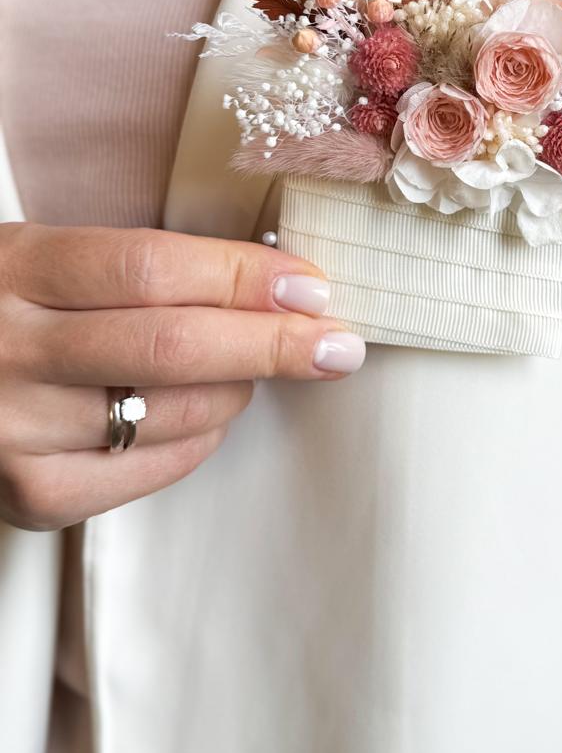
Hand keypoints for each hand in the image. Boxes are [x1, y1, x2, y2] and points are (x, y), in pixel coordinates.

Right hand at [0, 223, 364, 530]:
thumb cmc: (8, 305)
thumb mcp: (48, 256)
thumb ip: (139, 267)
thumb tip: (273, 284)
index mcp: (17, 268)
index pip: (149, 269)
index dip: (241, 276)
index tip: (310, 284)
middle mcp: (9, 351)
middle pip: (170, 346)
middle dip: (272, 344)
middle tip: (337, 342)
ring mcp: (14, 432)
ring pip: (170, 413)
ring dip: (239, 388)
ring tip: (255, 367)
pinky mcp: (27, 495)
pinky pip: (147, 471)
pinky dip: (200, 440)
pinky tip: (209, 413)